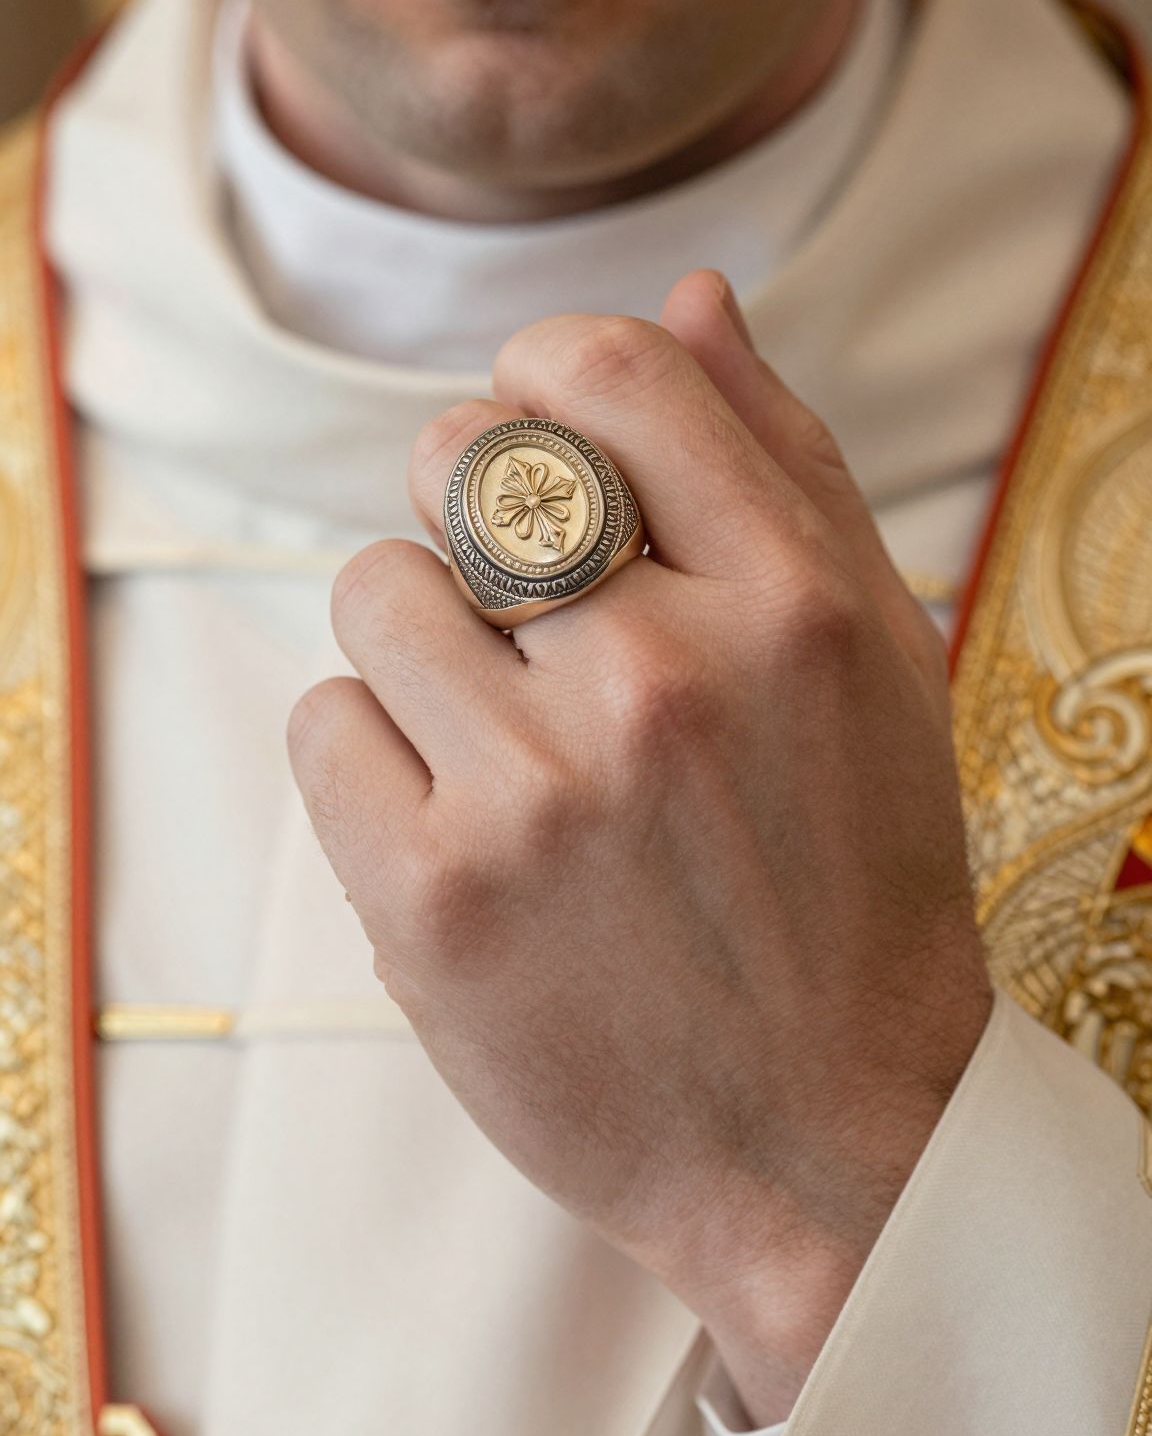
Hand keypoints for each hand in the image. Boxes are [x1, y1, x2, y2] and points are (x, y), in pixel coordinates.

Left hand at [287, 269, 993, 1424]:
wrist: (830, 1141)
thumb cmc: (858, 878)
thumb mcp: (877, 653)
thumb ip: (784, 457)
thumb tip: (691, 293)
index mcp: (788, 600)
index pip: (602, 372)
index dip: (544, 376)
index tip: (544, 435)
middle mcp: (663, 679)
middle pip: (459, 461)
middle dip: (473, 508)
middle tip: (526, 608)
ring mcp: (537, 793)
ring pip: (375, 587)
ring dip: (420, 641)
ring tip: (502, 734)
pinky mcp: (431, 901)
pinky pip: (323, 719)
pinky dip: (370, 755)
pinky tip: (458, 817)